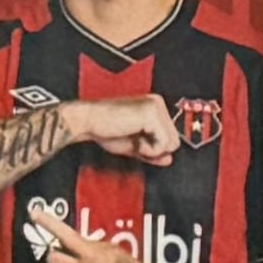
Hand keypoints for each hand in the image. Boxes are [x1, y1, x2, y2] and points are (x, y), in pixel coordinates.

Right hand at [64, 93, 181, 164]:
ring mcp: (156, 107)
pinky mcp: (151, 114)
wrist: (87, 122)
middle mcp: (158, 103)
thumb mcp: (134, 145)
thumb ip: (152, 152)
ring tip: (133, 139)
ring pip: (171, 144)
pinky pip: (162, 144)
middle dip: (154, 149)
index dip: (155, 148)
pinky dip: (148, 149)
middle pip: (174, 141)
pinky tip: (133, 139)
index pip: (171, 136)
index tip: (136, 143)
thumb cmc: (105, 130)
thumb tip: (169, 159)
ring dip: (150, 150)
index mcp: (154, 107)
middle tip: (133, 142)